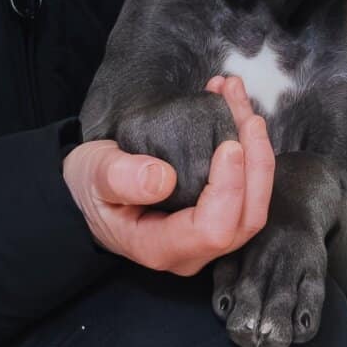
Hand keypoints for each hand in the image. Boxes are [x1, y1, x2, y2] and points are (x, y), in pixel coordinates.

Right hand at [65, 74, 274, 275]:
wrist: (89, 189)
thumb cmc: (89, 186)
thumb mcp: (93, 176)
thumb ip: (120, 179)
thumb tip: (162, 178)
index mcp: (160, 247)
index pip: (212, 230)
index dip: (229, 189)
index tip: (229, 144)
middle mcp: (193, 249)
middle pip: (246, 217)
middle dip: (256, 163)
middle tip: (246, 113)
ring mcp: (209, 233)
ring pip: (254, 201)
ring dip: (257, 148)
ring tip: (238, 97)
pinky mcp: (219, 212)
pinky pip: (248, 186)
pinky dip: (249, 145)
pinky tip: (235, 106)